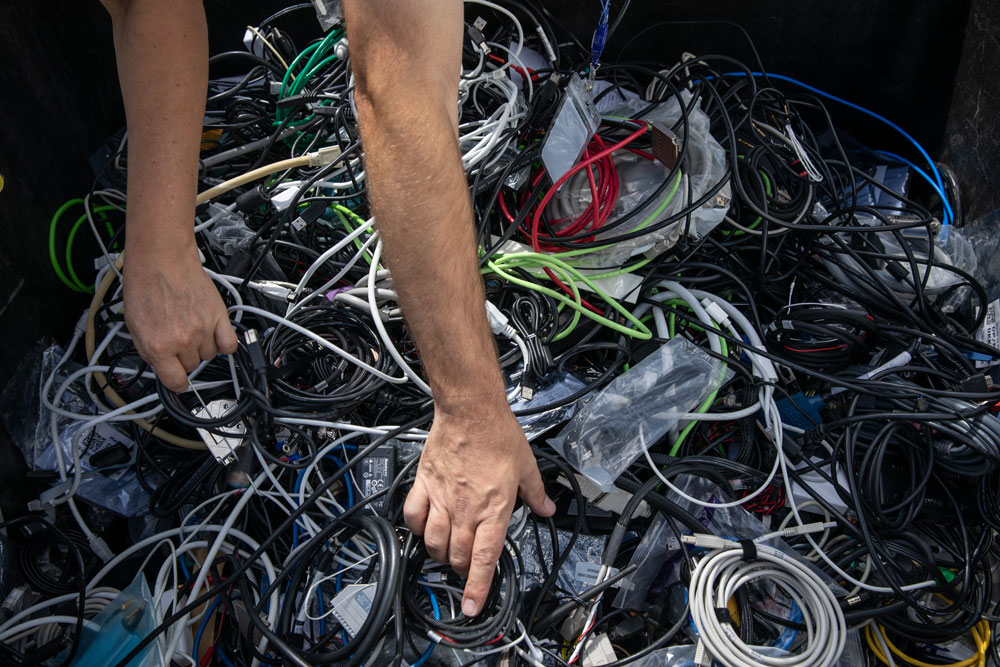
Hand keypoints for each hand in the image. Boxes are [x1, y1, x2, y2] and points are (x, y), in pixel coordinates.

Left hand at [123, 244, 237, 391]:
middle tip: (179, 340)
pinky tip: (215, 335)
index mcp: (158, 347)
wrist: (162, 260)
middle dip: (185, 357)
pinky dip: (225, 344)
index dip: (176, 383)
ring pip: (210, 355)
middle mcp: (182, 341)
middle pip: (193, 366)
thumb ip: (148, 350)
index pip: (175, 382)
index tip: (178, 380)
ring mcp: (203, 329)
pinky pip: (229, 344)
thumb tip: (161, 365)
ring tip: (193, 329)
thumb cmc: (146, 284)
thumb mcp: (133, 325)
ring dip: (202, 347)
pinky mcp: (219, 317)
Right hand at [404, 396, 554, 616]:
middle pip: (457, 555)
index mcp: (494, 509)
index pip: (484, 559)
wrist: (470, 411)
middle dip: (461, 570)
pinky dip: (416, 528)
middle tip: (465, 568)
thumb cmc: (497, 434)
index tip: (472, 606)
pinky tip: (423, 528)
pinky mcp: (425, 483)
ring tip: (446, 552)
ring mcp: (442, 497)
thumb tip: (547, 508)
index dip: (477, 587)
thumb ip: (536, 493)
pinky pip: (413, 515)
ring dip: (439, 553)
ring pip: (434, 541)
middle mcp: (466, 508)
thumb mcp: (527, 466)